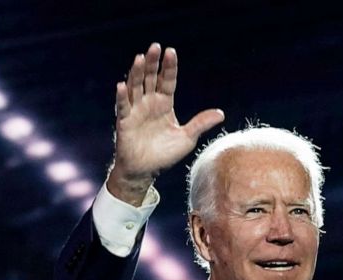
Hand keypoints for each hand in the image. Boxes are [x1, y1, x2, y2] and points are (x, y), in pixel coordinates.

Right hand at [107, 43, 223, 205]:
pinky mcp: (124, 121)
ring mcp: (135, 110)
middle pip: (150, 78)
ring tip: (140, 58)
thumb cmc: (165, 154)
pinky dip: (122, 97)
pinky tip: (122, 85)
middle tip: (155, 46)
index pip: (167, 81)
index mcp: (164, 104)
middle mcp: (149, 103)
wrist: (146, 170)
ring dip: (137, 73)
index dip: (169, 67)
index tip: (171, 51)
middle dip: (153, 63)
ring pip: (135, 87)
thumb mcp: (187, 137)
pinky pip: (122, 107)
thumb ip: (201, 123)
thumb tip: (221, 114)